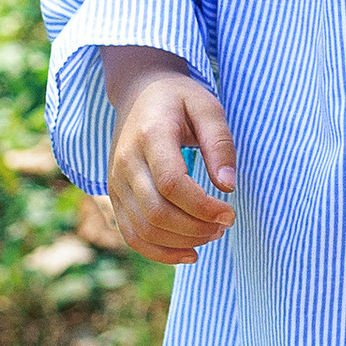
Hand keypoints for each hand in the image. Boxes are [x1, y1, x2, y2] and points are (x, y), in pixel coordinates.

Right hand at [101, 53, 237, 265]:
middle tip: (225, 224)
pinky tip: (189, 252)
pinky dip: (160, 252)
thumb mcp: (208, 106)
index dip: (203, 206)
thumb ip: (220, 144)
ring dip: (181, 242)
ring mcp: (115, 181)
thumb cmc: (179, 98)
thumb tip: (228, 186)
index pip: (172, 184)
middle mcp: (126, 161)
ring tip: (212, 234)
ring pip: (143, 230)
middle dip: (196, 228)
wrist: (137, 92)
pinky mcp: (114, 196)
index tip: (230, 212)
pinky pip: (132, 235)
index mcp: (150, 135)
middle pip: (156, 212)